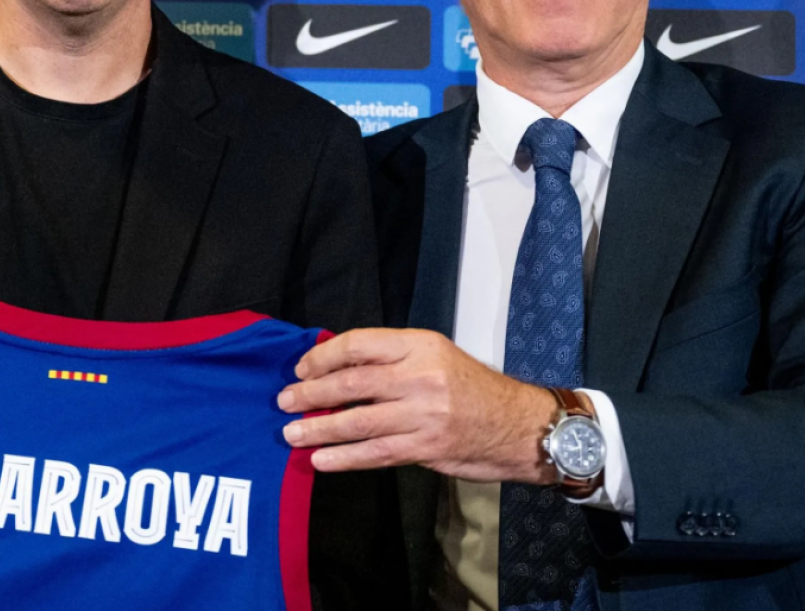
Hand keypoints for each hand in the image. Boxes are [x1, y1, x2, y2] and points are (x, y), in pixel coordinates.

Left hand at [275, 327, 558, 482]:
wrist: (519, 425)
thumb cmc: (472, 389)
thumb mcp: (436, 357)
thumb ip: (392, 359)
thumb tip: (336, 367)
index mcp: (419, 345)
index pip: (358, 344)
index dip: (323, 357)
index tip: (301, 368)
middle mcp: (420, 376)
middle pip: (352, 382)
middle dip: (311, 392)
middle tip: (285, 401)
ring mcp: (423, 413)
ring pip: (358, 421)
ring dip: (319, 429)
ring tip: (291, 433)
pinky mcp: (426, 447)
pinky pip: (375, 453)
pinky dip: (344, 458)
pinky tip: (321, 460)